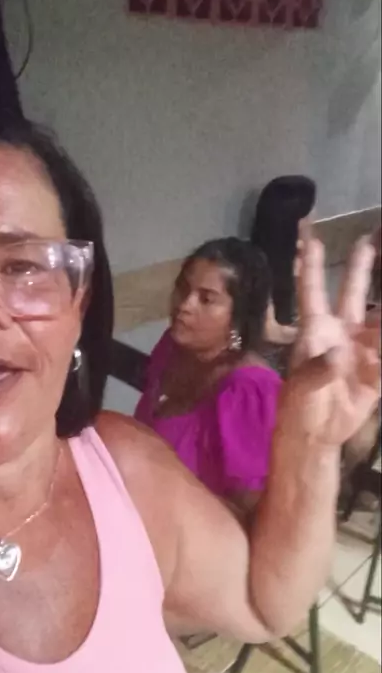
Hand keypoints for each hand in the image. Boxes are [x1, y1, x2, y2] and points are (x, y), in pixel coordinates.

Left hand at [282, 237, 379, 445]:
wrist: (317, 433)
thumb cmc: (299, 404)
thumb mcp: (302, 387)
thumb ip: (319, 369)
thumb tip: (340, 354)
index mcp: (316, 330)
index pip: (312, 292)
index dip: (312, 266)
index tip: (311, 239)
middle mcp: (340, 332)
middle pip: (352, 294)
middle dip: (360, 268)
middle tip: (368, 239)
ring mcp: (361, 349)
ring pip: (380, 319)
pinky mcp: (377, 369)